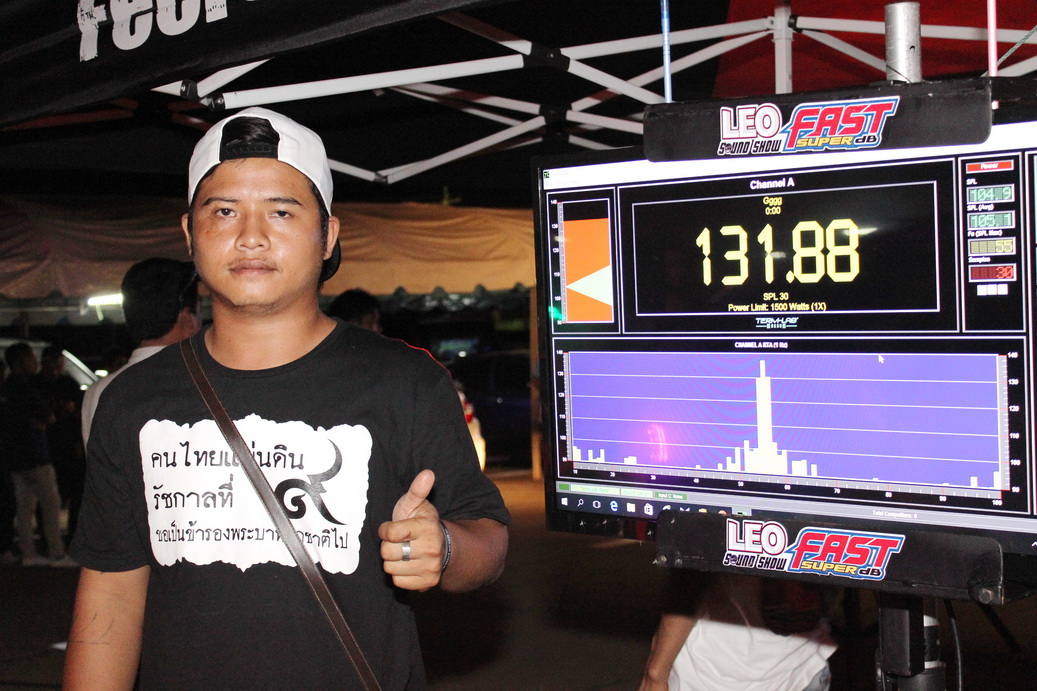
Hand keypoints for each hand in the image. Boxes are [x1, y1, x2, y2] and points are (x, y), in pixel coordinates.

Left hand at [378, 470, 443, 590]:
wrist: (441, 546)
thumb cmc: (421, 523)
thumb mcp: (416, 504)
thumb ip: (417, 490)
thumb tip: (427, 473)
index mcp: (427, 527)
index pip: (390, 534)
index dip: (386, 530)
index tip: (392, 528)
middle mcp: (431, 549)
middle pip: (388, 552)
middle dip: (389, 546)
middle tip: (399, 542)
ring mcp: (431, 567)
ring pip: (391, 568)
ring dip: (393, 561)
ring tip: (403, 553)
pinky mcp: (428, 582)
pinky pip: (398, 581)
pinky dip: (399, 575)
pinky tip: (408, 565)